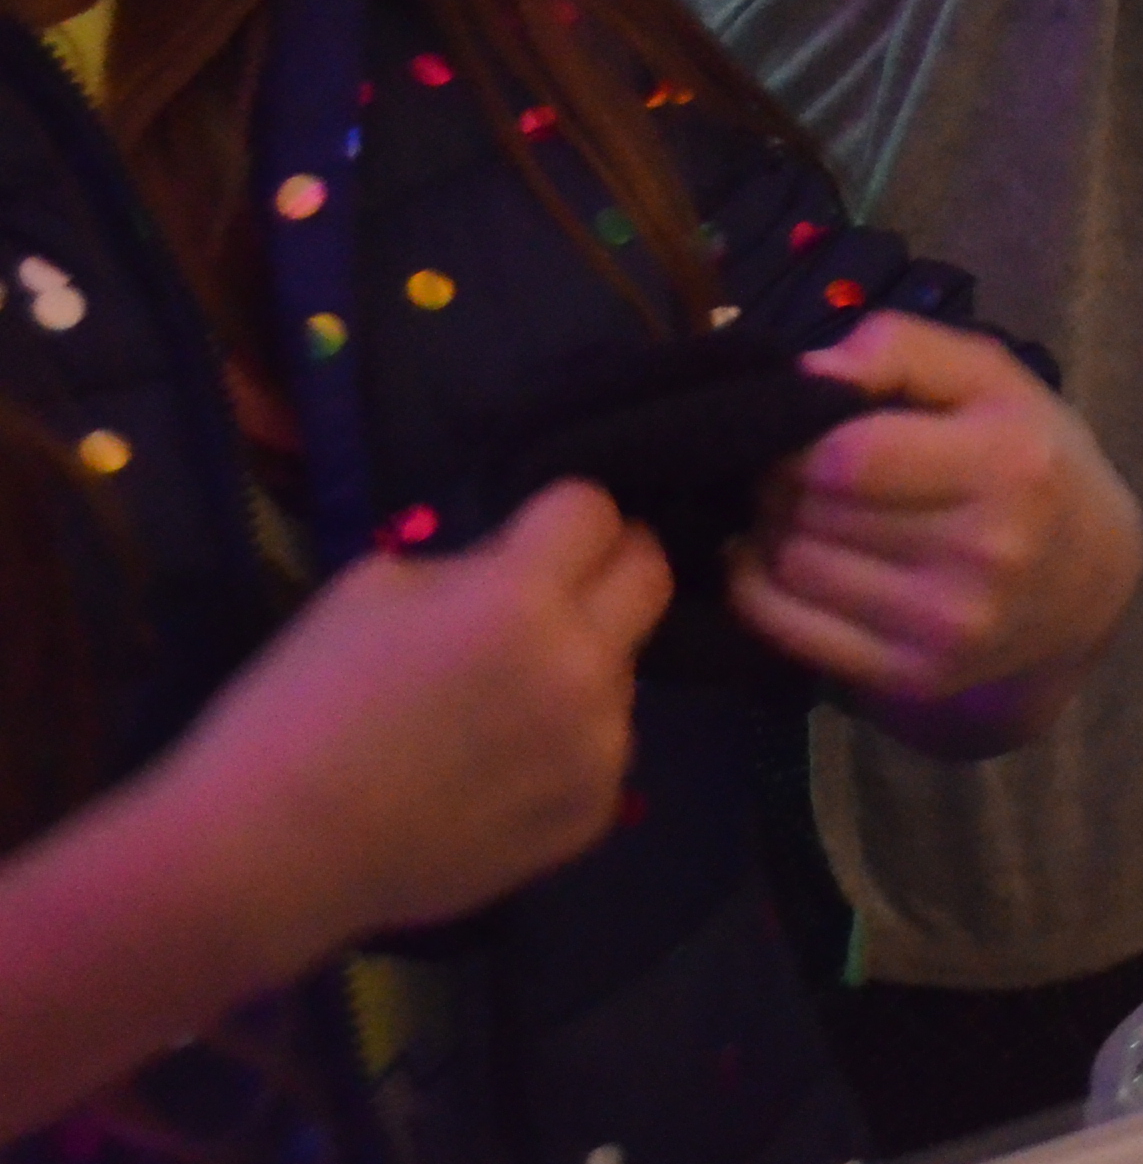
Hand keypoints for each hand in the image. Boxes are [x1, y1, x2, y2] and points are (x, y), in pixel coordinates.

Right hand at [159, 480, 667, 946]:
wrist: (269, 854)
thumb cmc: (301, 708)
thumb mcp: (372, 590)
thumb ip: (470, 565)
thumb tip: (520, 562)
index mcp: (522, 599)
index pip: (595, 510)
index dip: (561, 517)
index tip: (538, 536)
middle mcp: (581, 668)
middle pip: (650, 578)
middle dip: (610, 568)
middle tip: (561, 588)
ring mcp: (598, 748)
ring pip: (625, 670)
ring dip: (582, 667)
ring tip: (495, 706)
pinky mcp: (593, 812)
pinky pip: (603, 748)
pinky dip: (566, 744)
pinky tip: (494, 769)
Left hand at [728, 315, 1142, 743]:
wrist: (1087, 585)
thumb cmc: (1031, 459)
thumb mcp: (992, 379)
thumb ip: (904, 348)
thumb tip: (810, 374)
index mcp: (1007, 466)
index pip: (847, 457)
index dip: (803, 436)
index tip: (810, 428)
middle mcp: (982, 553)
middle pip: (812, 510)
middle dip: (785, 479)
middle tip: (801, 469)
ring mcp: (945, 626)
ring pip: (790, 565)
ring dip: (774, 528)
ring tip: (802, 510)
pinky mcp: (909, 676)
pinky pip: (783, 625)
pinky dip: (758, 584)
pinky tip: (777, 557)